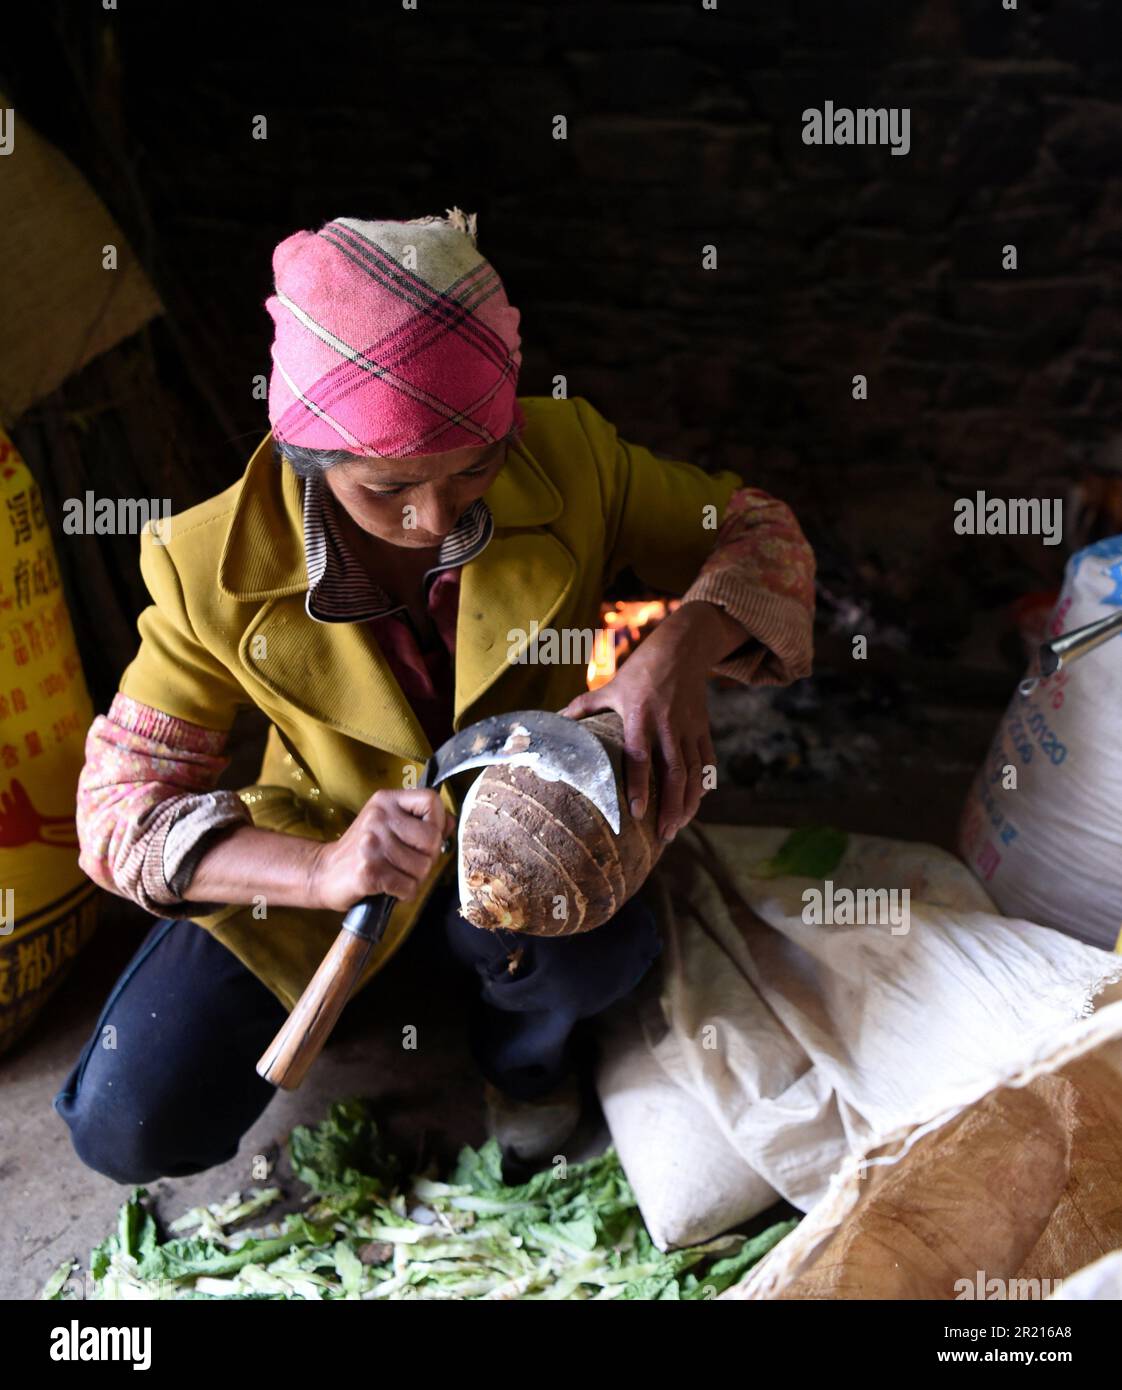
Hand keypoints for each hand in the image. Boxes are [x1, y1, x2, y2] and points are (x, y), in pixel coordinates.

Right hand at [308, 788, 455, 911]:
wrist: (324, 872)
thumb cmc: (364, 850)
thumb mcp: (389, 825)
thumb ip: (421, 821)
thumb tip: (452, 822)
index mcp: (386, 800)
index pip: (431, 801)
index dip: (438, 822)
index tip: (426, 838)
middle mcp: (378, 817)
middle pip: (432, 838)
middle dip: (427, 858)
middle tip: (409, 864)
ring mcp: (372, 844)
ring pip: (422, 867)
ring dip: (414, 879)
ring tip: (396, 874)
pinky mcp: (368, 871)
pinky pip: (407, 887)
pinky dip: (403, 893)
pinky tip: (388, 887)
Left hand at [561, 602, 744, 841]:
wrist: (682, 649)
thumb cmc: (640, 669)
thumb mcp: (610, 686)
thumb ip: (583, 707)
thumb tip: (554, 722)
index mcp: (640, 716)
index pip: (640, 758)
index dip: (640, 786)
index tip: (637, 813)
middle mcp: (667, 725)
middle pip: (673, 773)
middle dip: (670, 807)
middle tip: (663, 834)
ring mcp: (688, 728)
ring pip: (693, 773)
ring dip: (688, 803)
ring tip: (677, 828)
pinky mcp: (702, 729)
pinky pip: (706, 762)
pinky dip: (703, 785)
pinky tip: (695, 805)